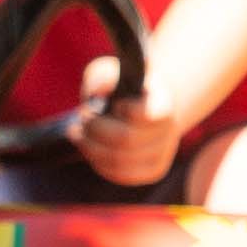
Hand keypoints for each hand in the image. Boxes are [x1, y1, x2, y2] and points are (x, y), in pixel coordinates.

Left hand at [64, 53, 190, 189]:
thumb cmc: (123, 87)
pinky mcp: (152, 171)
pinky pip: (120, 175)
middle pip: (125, 138)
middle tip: (81, 117)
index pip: (145, 113)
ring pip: (120, 161)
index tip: (114, 102)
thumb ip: (102, 78)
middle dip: (95, 128)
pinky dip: (98, 162)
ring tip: (78, 133)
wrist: (146, 104)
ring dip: (91, 147)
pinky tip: (89, 148)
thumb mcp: (111, 72)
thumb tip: (97, 91)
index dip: (123, 109)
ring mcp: (163, 153)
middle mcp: (169, 130)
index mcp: (163, 103)